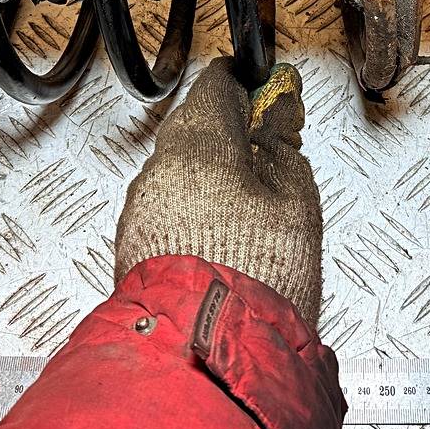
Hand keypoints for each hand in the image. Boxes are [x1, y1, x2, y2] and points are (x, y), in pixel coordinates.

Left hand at [114, 57, 323, 330]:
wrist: (211, 346)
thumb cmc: (257, 274)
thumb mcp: (296, 200)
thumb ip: (282, 147)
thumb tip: (277, 117)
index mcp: (199, 142)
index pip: (217, 84)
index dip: (246, 82)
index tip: (265, 89)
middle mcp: (159, 167)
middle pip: (194, 124)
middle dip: (228, 129)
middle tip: (265, 144)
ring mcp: (141, 206)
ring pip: (178, 167)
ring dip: (209, 170)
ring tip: (249, 198)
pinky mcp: (133, 242)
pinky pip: (165, 204)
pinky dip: (192, 204)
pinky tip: (221, 229)